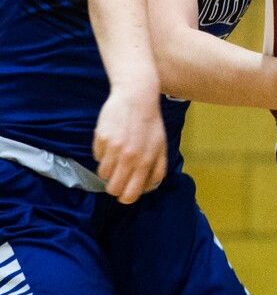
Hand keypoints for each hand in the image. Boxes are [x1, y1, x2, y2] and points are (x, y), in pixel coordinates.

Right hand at [93, 86, 167, 203]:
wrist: (137, 97)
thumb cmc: (150, 123)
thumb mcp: (161, 146)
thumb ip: (157, 169)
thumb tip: (148, 188)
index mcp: (145, 162)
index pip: (130, 195)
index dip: (126, 198)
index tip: (125, 193)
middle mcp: (128, 158)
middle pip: (113, 188)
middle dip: (115, 187)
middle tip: (117, 178)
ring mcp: (113, 148)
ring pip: (102, 174)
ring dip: (108, 170)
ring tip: (116, 157)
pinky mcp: (101, 138)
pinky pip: (97, 156)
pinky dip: (103, 154)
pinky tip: (112, 142)